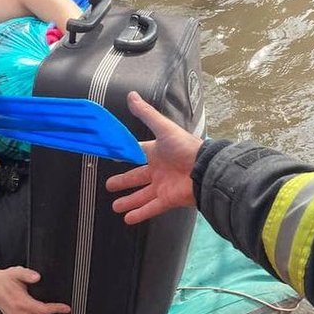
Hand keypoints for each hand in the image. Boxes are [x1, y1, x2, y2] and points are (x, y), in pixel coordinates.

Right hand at [106, 91, 201, 223]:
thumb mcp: (163, 128)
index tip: (113, 157)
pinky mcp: (167, 200)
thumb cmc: (185, 147)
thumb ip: (146, 114)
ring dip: (129, 201)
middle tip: (109, 186)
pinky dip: (139, 214)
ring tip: (115, 206)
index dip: (125, 155)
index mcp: (157, 152)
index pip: (137, 153)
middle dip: (123, 181)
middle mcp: (158, 169)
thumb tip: (131, 95)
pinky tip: (128, 219)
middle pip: (136, 177)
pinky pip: (151, 208)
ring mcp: (162, 186)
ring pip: (142, 195)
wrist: (205, 169)